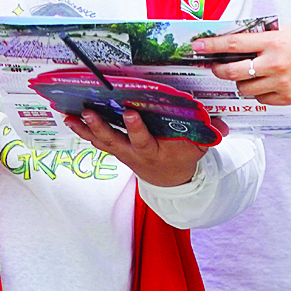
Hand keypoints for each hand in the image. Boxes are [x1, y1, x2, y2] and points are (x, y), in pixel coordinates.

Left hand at [64, 106, 205, 188]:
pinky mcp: (113, 149)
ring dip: (84, 128)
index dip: (135, 127)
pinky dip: (81, 129)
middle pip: (113, 140)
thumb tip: (222, 125)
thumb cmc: (182, 157)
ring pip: (100, 140)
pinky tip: (68, 117)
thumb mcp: (199, 149)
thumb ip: (209, 136)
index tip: (129, 112)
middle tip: (88, 111)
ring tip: (69, 114)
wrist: (168, 179)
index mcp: (153, 152)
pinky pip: (95, 140)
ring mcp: (121, 152)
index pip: (143, 140)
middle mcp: (133, 153)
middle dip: (100, 127)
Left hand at [194, 27, 290, 105]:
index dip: (211, 46)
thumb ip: (263, 38)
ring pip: (245, 89)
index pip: (233, 44)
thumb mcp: (287, 32)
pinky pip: (261, 100)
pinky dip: (259, 93)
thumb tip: (233, 42)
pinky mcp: (288, 98)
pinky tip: (267, 84)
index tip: (196, 46)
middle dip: (219, 70)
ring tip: (249, 75)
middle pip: (233, 72)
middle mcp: (275, 63)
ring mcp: (281, 83)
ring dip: (240, 83)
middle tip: (215, 68)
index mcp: (274, 41)